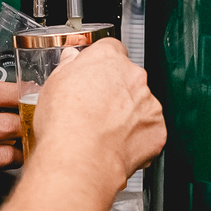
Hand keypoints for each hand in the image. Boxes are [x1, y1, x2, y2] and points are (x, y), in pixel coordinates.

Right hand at [31, 39, 165, 189]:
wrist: (79, 159)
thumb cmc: (64, 124)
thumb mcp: (53, 84)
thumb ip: (68, 66)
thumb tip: (71, 60)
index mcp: (108, 58)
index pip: (111, 50)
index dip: (101, 66)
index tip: (93, 77)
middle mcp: (134, 76)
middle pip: (128, 79)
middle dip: (116, 92)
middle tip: (94, 111)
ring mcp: (149, 103)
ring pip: (140, 105)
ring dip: (127, 116)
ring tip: (103, 133)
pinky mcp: (157, 130)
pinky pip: (149, 130)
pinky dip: (137, 138)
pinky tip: (115, 146)